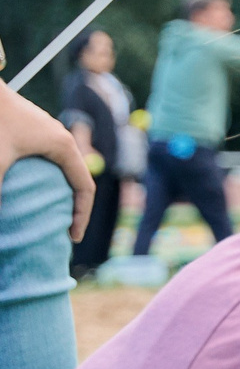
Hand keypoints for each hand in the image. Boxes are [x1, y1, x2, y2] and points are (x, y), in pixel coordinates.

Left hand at [0, 77, 94, 242]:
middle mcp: (61, 139)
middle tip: (61, 230)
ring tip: (48, 212)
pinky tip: (27, 188)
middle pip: (78, 178)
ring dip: (61, 192)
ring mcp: (48, 133)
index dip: (82, 215)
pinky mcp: (34, 131)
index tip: (71, 237)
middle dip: (73, 207)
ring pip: (64, 168)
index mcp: (62, 146)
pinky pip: (49, 160)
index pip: (84, 187)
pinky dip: (47, 179)